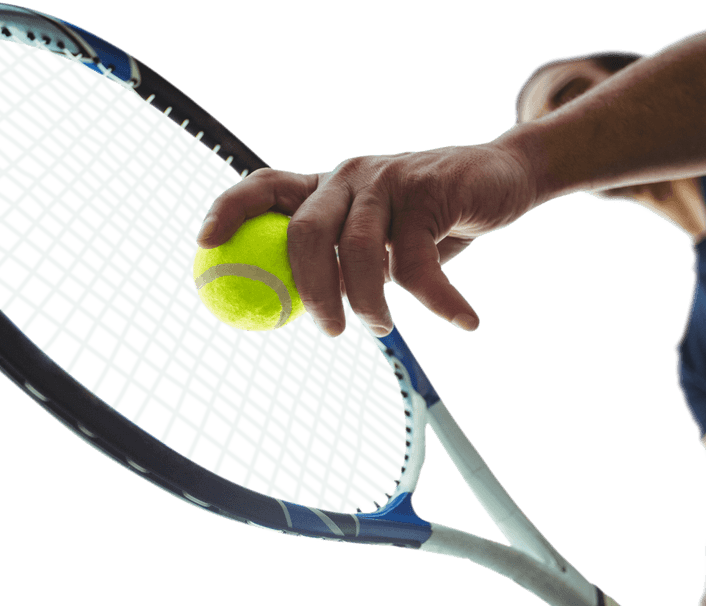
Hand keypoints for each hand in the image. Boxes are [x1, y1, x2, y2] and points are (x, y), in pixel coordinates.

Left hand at [198, 141, 536, 335]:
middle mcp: (348, 175)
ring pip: (358, 250)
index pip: (264, 187)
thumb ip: (342, 264)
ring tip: (383, 327)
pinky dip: (439, 300)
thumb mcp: (381, 243)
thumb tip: (290, 312)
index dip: (228, 212)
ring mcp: (387, 178)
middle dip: (309, 290)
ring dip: (368, 303)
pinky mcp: (428, 188)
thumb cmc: (432, 223)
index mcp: (326, 188)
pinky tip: (463, 319)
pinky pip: (417, 261)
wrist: (501, 181)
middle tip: (328, 330)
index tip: (204, 248)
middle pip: (303, 231)